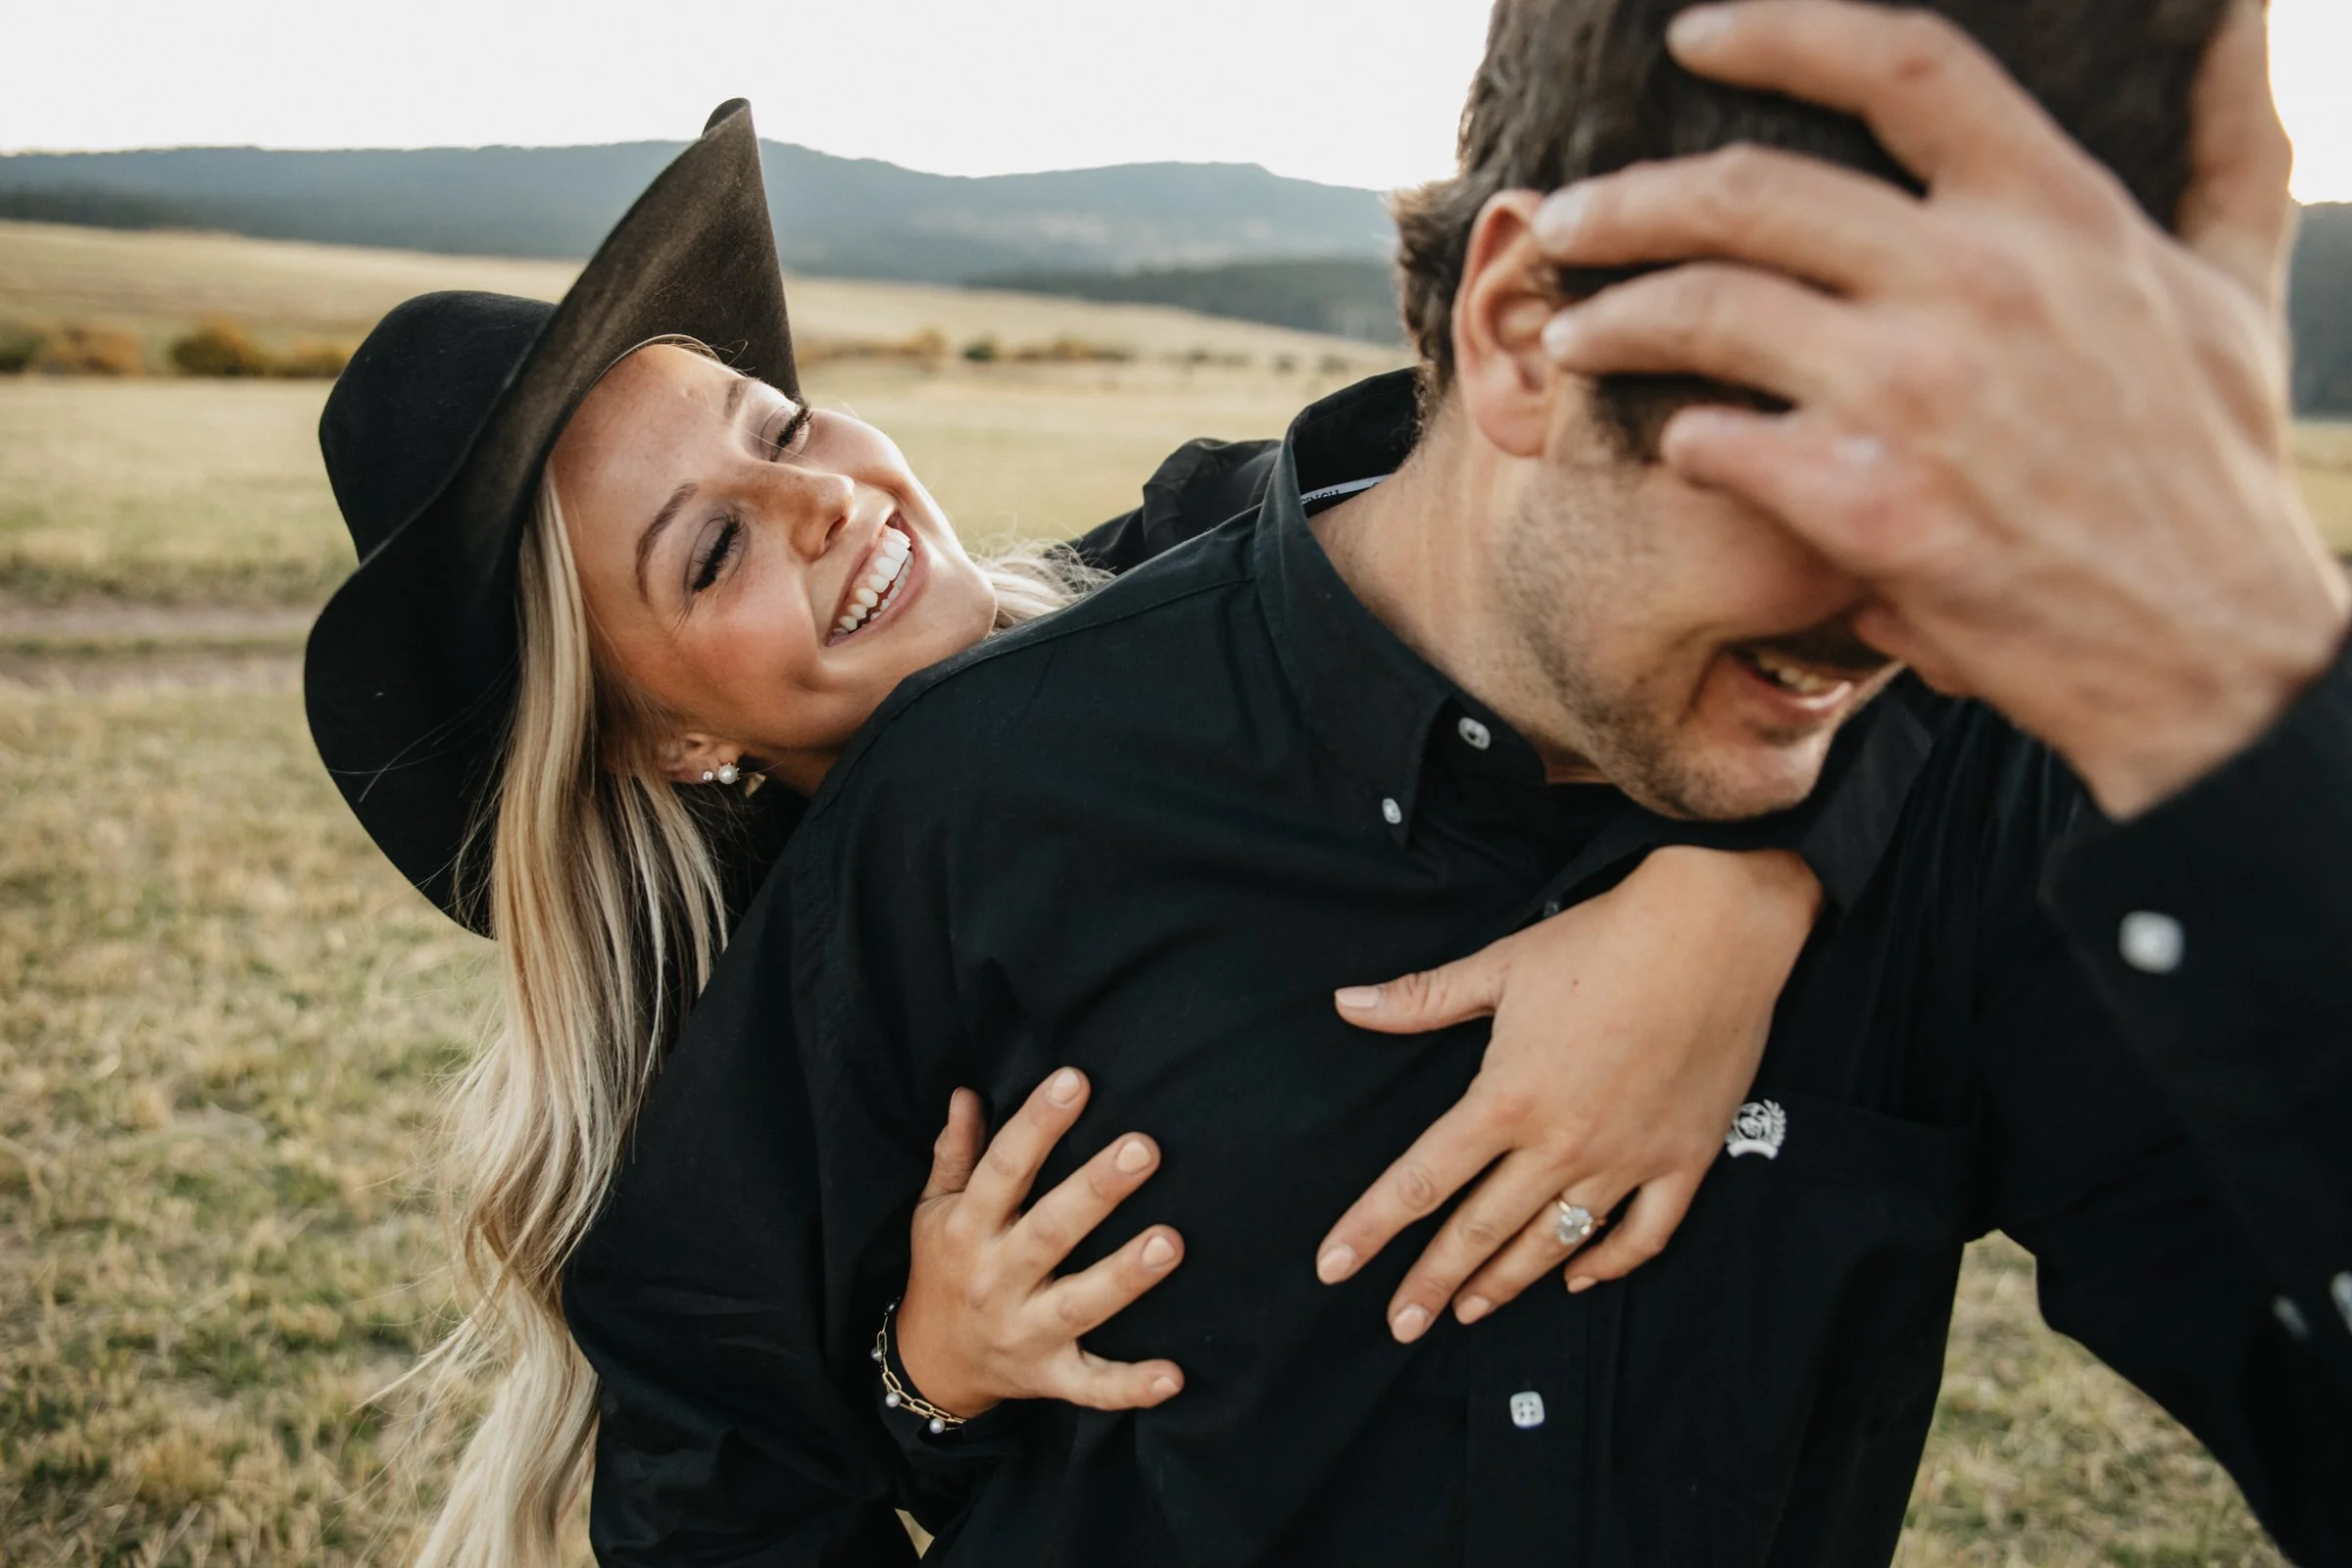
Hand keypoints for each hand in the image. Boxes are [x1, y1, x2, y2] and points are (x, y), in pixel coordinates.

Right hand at [896, 1067, 1185, 1418]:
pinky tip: (1174, 1377)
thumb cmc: (943, 1269)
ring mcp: (1024, 1332)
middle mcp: (994, 1280)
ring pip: (1078, 1304)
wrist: (930, 1366)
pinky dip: (1131, 1387)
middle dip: (1095, 1191)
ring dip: (1124, 1276)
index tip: (1075, 1080)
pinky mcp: (1049, 1376)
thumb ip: (955, 1153)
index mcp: (966, 1230)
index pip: (1003, 1170)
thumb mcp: (934, 1210)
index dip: (1037, 1124)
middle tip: (1143, 1148)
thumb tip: (966, 1093)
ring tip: (1171, 1241)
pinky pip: (1091, 1387)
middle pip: (1049, 1233)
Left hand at [1314, 847, 1819, 1341]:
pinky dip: (1608, 1263)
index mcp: (1506, 1099)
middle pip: (1480, 1230)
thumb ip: (1421, 999)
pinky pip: (1643, 1234)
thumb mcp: (1500, 967)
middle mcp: (1561, 1144)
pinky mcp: (1683, 1159)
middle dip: (1432, 1283)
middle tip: (1399, 1325)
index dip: (1371, 1228)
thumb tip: (1347, 1004)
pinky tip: (1579, 1281)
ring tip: (1470, 1311)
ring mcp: (1625, 1159)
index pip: (1421, 1181)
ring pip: (1553, 1243)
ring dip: (1507, 1283)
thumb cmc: (1600, 942)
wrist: (1713, 933)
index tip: (1332, 1267)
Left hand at [1532, 0, 2347, 817]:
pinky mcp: (1865, 504)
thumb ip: (2226, 154)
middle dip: (1628, 198)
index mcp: (2060, 214)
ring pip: (1703, 310)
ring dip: (1611, 317)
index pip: (1903, 66)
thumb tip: (2236, 30)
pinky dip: (1677, 438)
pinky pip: (1715, 440)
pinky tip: (1672, 444)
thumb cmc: (2214, 476)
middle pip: (1750, 191)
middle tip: (1567, 219)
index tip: (1697, 39)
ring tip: (1569, 333)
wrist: (2208, 655)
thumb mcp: (2237, 293)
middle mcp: (1979, 281)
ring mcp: (1914, 393)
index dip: (1784, 33)